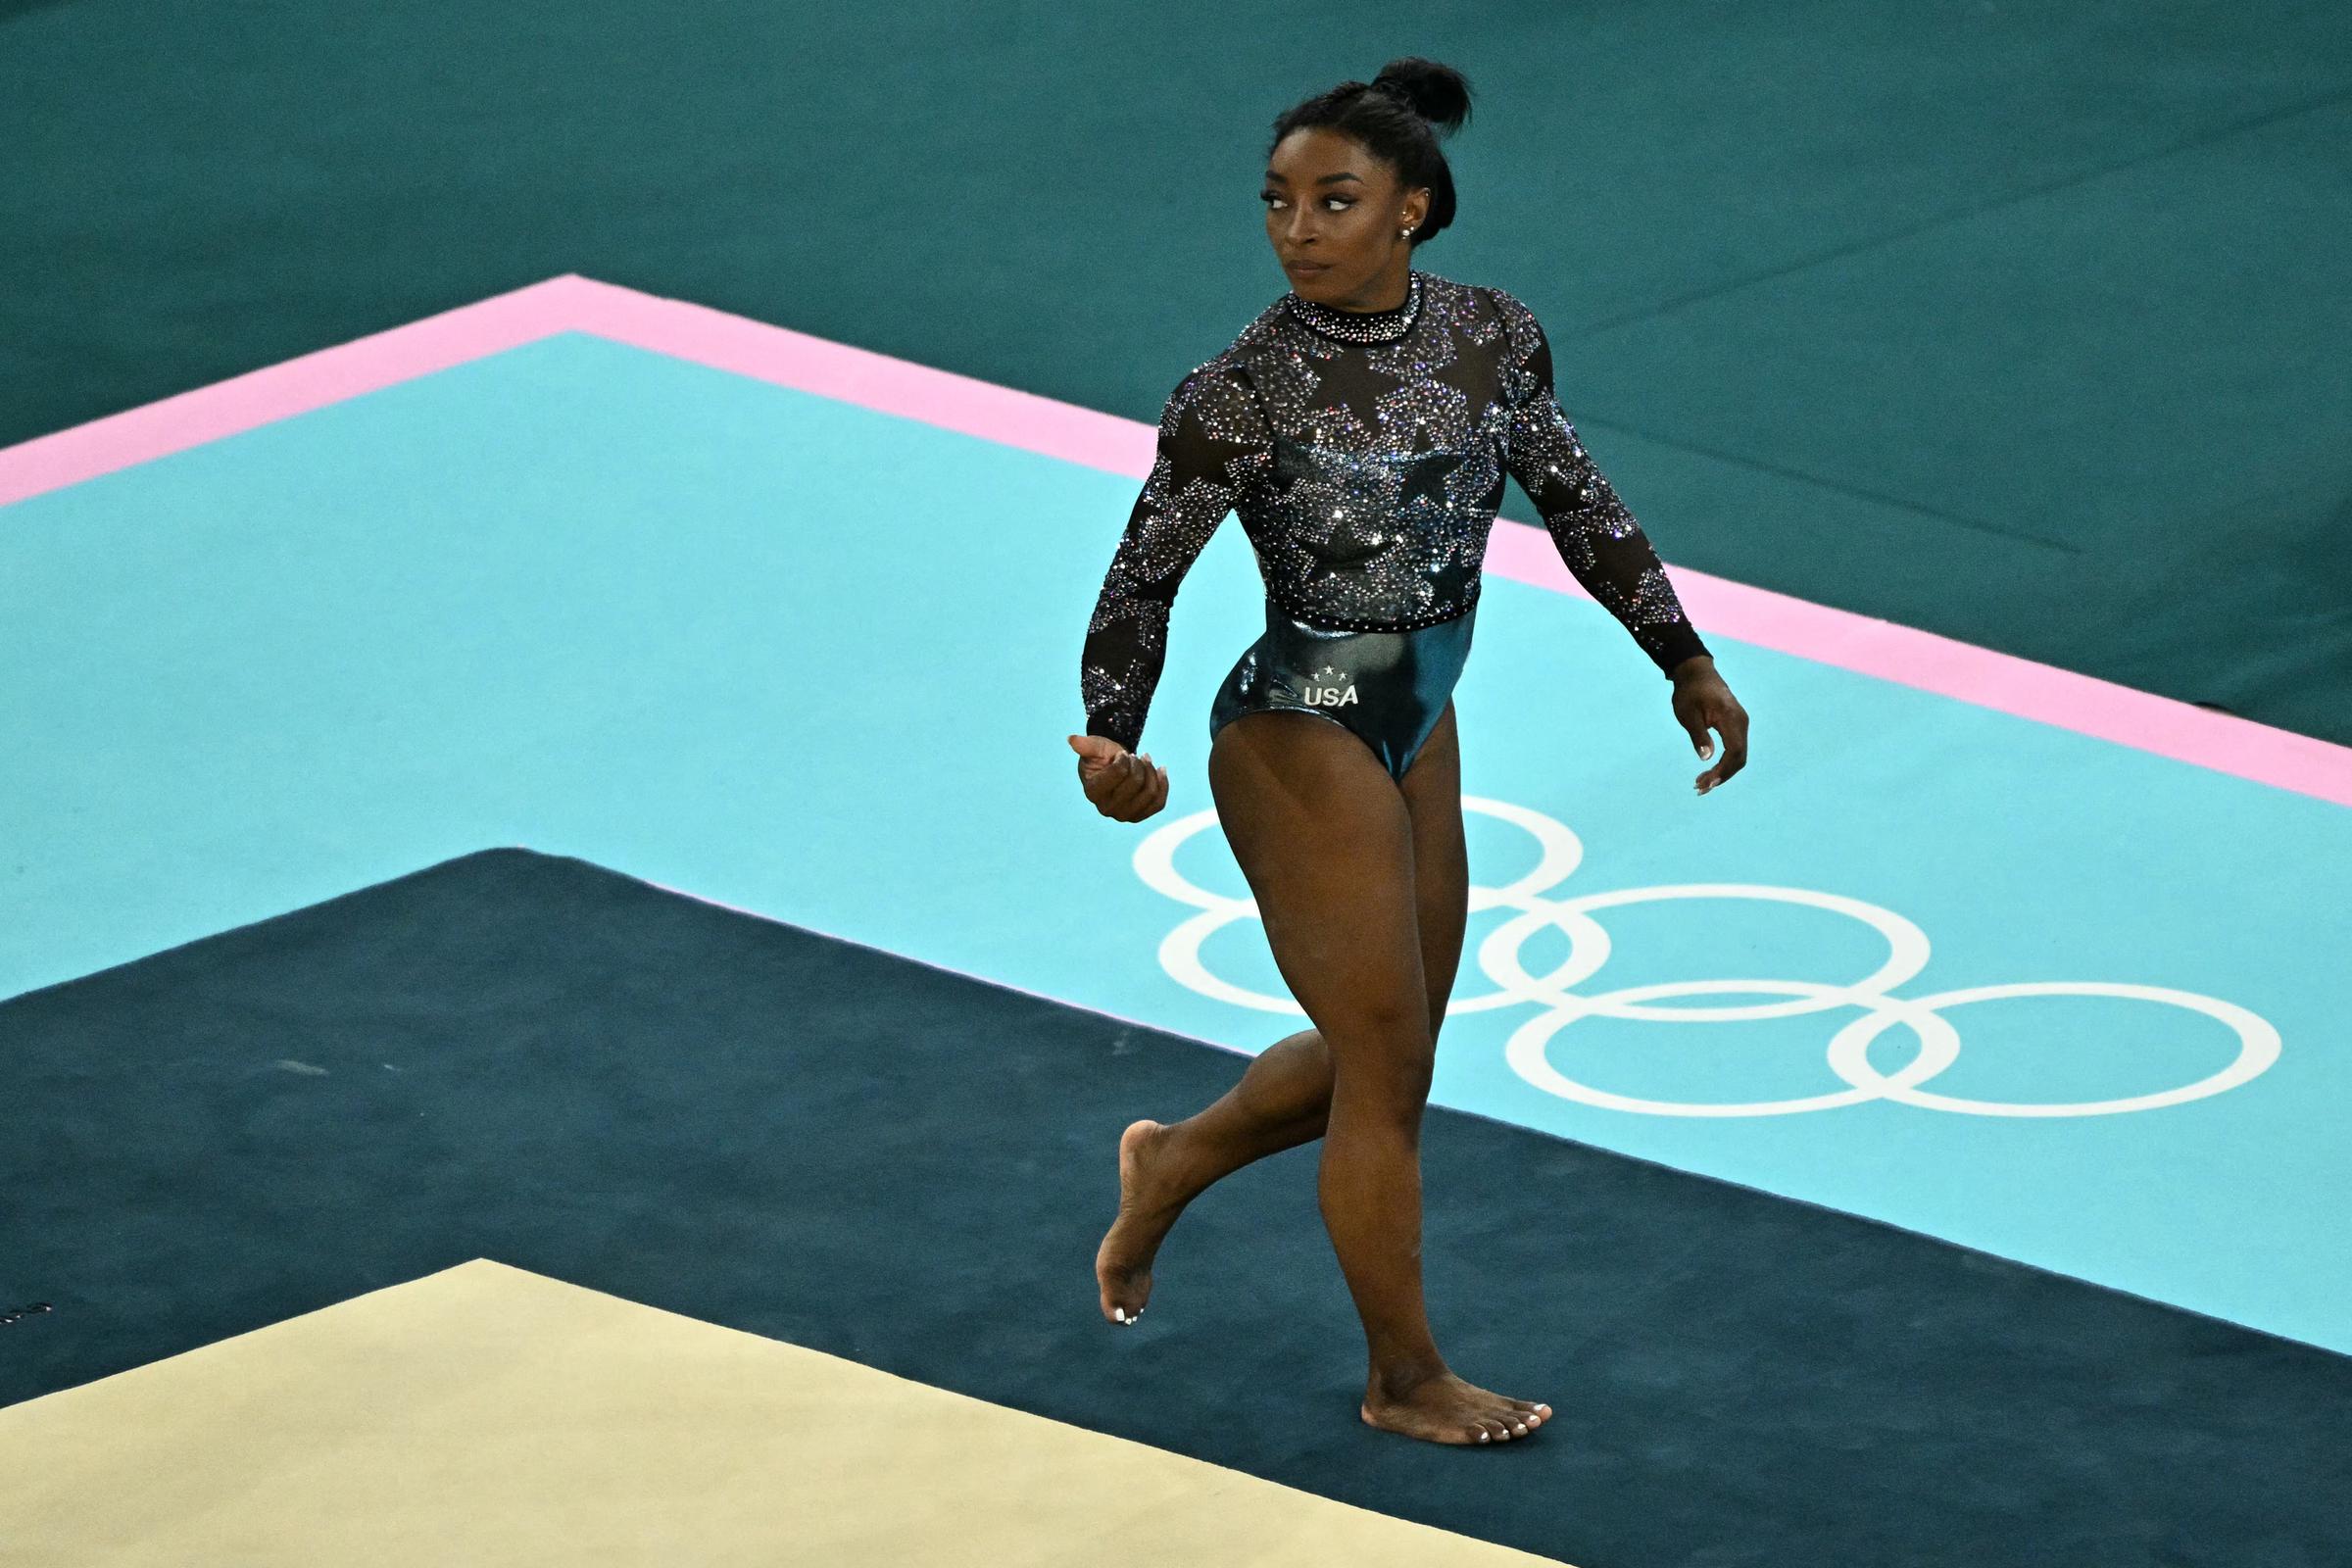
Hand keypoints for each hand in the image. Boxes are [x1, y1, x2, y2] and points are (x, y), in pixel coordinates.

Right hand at [1067, 733, 1169, 821]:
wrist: (1115, 766)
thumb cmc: (1103, 756)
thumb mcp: (1095, 747)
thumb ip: (1085, 745)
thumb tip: (1072, 740)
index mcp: (1092, 792)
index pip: (1120, 772)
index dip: (1125, 758)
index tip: (1121, 753)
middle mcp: (1106, 809)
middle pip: (1136, 782)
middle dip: (1139, 763)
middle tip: (1134, 756)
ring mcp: (1123, 816)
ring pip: (1150, 792)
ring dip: (1151, 771)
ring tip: (1145, 760)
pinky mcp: (1139, 816)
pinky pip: (1159, 802)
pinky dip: (1162, 783)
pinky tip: (1160, 770)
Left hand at [1669, 655, 1747, 795]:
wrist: (1696, 673)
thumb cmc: (1689, 692)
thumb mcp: (1688, 714)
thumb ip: (1699, 735)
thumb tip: (1706, 758)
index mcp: (1731, 718)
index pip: (1735, 751)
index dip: (1724, 770)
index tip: (1708, 783)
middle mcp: (1741, 722)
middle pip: (1739, 757)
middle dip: (1722, 776)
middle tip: (1699, 788)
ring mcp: (1741, 724)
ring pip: (1738, 755)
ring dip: (1723, 772)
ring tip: (1701, 784)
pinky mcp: (1736, 726)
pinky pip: (1735, 749)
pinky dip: (1724, 763)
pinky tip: (1708, 772)